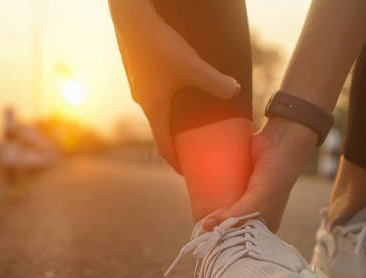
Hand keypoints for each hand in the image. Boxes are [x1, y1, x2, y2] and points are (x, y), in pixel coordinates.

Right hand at [109, 0, 240, 171]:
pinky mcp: (137, 67)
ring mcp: (137, 83)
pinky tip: (174, 80)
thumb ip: (215, 82)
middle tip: (190, 142)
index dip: (175, 160)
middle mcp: (142, 99)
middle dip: (174, 137)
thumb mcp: (193, 67)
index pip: (163, 145)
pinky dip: (164, 93)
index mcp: (153, 108)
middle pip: (159, 126)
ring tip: (185, 112)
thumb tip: (234, 91)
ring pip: (155, 104)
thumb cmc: (158, 46)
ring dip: (169, 113)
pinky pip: (152, 87)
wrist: (131, 19)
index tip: (185, 171)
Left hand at [202, 117, 317, 231]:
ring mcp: (244, 196)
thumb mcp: (256, 202)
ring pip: (223, 208)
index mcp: (264, 225)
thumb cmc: (274, 179)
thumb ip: (235, 215)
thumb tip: (206, 225)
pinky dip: (210, 194)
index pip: (239, 240)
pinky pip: (221, 191)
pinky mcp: (236, 181)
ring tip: (194, 214)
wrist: (279, 143)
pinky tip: (197, 197)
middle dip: (214, 227)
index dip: (223, 242)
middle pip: (228, 224)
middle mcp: (254, 213)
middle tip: (197, 230)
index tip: (205, 245)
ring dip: (210, 211)